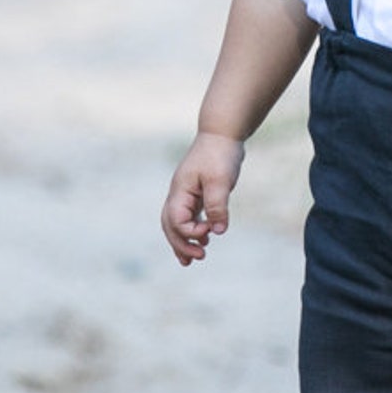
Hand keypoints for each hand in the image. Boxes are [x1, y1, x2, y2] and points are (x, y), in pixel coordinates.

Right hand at [160, 130, 244, 266]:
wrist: (222, 133)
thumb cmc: (220, 154)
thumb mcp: (220, 181)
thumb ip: (217, 206)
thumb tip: (217, 231)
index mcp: (179, 191)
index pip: (176, 220)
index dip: (190, 232)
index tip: (209, 232)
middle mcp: (178, 193)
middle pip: (170, 225)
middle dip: (180, 244)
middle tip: (196, 259)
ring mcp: (185, 192)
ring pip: (177, 222)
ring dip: (184, 240)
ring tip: (196, 256)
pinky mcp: (196, 191)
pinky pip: (189, 215)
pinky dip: (194, 228)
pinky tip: (206, 236)